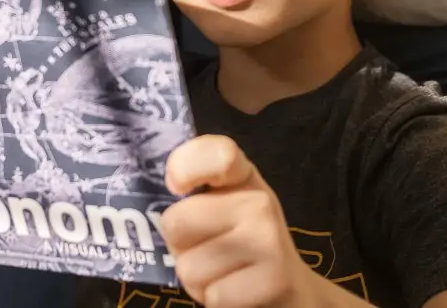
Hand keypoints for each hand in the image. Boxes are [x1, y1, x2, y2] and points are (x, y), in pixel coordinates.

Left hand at [161, 135, 315, 307]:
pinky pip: (212, 295)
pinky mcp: (274, 281)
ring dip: (197, 279)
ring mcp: (269, 240)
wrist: (291, 288)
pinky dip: (215, 299)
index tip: (177, 187)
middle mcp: (260, 202)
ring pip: (189, 267)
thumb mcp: (220, 205)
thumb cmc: (240, 241)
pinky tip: (235, 291)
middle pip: (175, 222)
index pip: (213, 153)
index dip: (182, 167)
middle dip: (180, 246)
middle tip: (205, 248)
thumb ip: (189, 192)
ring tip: (222, 272)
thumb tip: (156, 210)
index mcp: (242, 175)